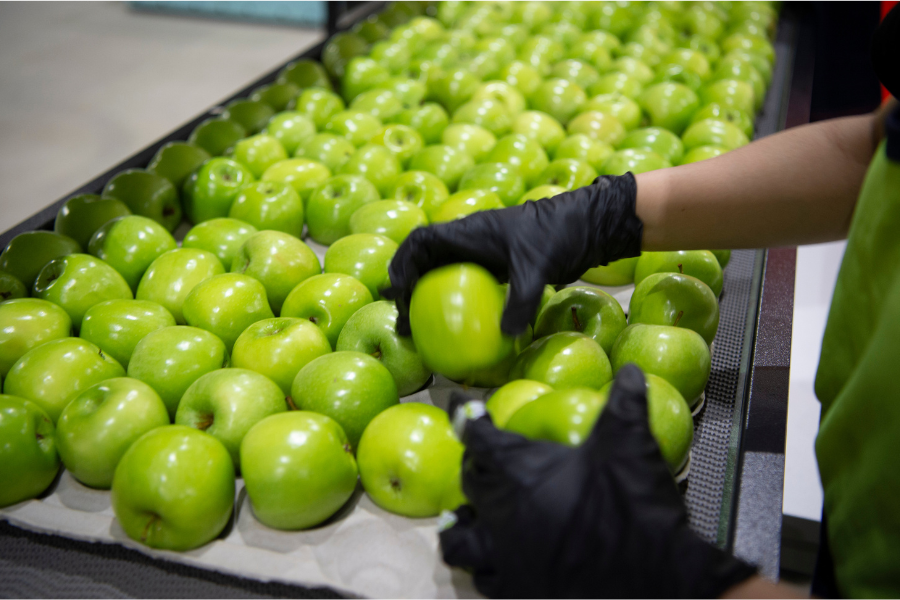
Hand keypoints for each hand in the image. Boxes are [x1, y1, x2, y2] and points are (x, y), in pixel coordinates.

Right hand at [383, 174, 641, 335]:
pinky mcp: (497, 266)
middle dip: (407, 288)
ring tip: (417, 329)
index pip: (421, 241)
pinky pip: (466, 284)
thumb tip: (506, 334)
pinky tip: (459, 329)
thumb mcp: (538, 268)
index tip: (398, 292)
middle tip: (403, 321)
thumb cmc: (559, 235)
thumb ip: (521, 300)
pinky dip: (454, 303)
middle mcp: (469, 241)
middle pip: (424, 261)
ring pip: (442, 273)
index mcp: (469, 231)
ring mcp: (482, 254)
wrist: (587, 224)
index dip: (402, 263)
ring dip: (425, 296)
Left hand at [440, 365, 755, 597]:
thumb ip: (624, 403)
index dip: (467, 417)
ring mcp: (508, 557)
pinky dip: (485, 567)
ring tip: (465, 518)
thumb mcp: (630, 445)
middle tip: (480, 457)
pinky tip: (495, 563)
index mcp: (520, 472)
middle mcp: (503, 514)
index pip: (477, 437)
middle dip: (473, 466)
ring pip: (462, 541)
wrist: (655, 578)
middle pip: (469, 483)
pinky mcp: (520, 591)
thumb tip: (629, 371)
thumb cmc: (635, 506)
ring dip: (462, 525)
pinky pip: (486, 580)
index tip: (461, 406)